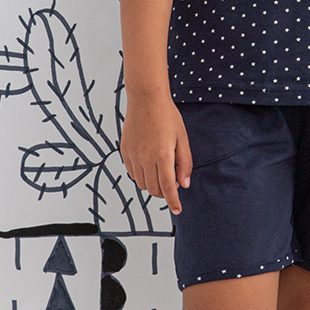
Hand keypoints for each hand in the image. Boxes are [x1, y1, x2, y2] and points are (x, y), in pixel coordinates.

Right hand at [119, 94, 192, 214]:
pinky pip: (132, 173)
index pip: (167, 187)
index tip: (177, 210)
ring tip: (161, 172)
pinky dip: (142, 176)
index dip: (173, 202)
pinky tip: (149, 165)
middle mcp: (145, 158)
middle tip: (173, 184)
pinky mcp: (124, 152)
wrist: (146, 99)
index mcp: (162, 155)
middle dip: (164, 192)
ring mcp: (132, 155)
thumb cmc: (167, 117)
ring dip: (153, 185)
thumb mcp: (182, 139)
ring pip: (142, 184)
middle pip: (154, 189)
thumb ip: (185, 164)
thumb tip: (184, 185)